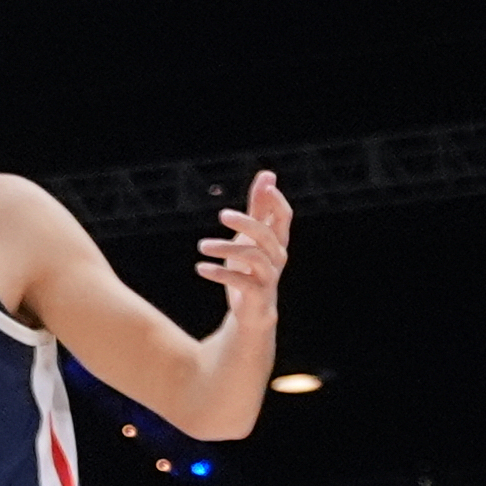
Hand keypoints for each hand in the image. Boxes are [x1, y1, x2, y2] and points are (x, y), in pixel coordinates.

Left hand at [198, 168, 290, 323]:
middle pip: (266, 234)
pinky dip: (219, 273)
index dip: (277, 200)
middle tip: (221, 214)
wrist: (252, 311)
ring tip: (202, 245)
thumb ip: (260, 207)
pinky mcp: (258, 295)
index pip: (284, 217)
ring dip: (225, 248)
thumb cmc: (251, 267)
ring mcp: (269, 277)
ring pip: (253, 256)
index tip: (266, 184)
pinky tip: (201, 268)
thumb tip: (268, 174)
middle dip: (245, 222)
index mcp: (276, 240)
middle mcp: (277, 257)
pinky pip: (241, 281)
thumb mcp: (253, 235)